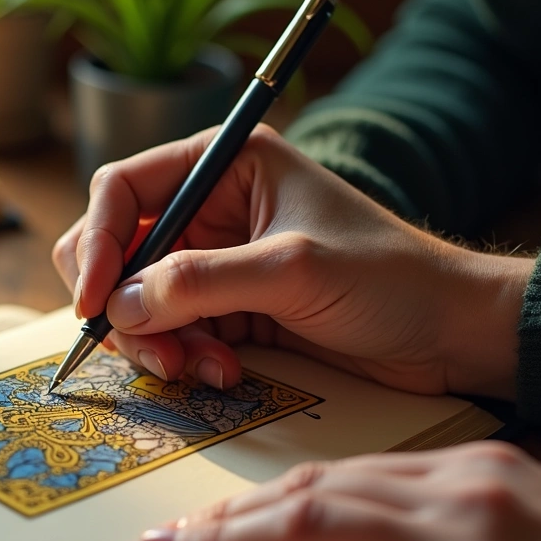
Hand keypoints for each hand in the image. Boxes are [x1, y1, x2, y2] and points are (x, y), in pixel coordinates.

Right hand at [52, 126, 533, 398]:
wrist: (448, 335)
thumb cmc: (390, 279)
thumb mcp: (292, 270)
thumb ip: (199, 282)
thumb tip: (117, 306)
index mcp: (225, 165)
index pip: (122, 190)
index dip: (94, 243)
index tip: (92, 301)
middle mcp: (212, 209)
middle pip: (118, 250)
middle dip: (123, 304)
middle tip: (154, 351)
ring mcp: (217, 263)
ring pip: (139, 302)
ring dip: (159, 344)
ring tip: (202, 370)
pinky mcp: (229, 310)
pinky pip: (173, 335)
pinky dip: (185, 361)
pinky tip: (225, 375)